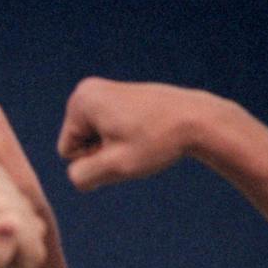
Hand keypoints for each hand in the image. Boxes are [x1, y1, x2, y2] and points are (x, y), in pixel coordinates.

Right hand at [58, 77, 202, 190]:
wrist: (199, 120)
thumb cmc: (157, 141)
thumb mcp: (113, 168)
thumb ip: (81, 176)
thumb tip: (76, 174)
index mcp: (81, 101)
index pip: (68, 152)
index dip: (94, 159)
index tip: (123, 147)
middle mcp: (87, 90)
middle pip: (79, 143)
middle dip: (102, 151)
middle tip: (134, 143)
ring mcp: (104, 91)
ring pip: (93, 139)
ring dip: (114, 147)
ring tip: (141, 137)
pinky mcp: (119, 97)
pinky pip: (107, 131)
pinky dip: (124, 138)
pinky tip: (146, 132)